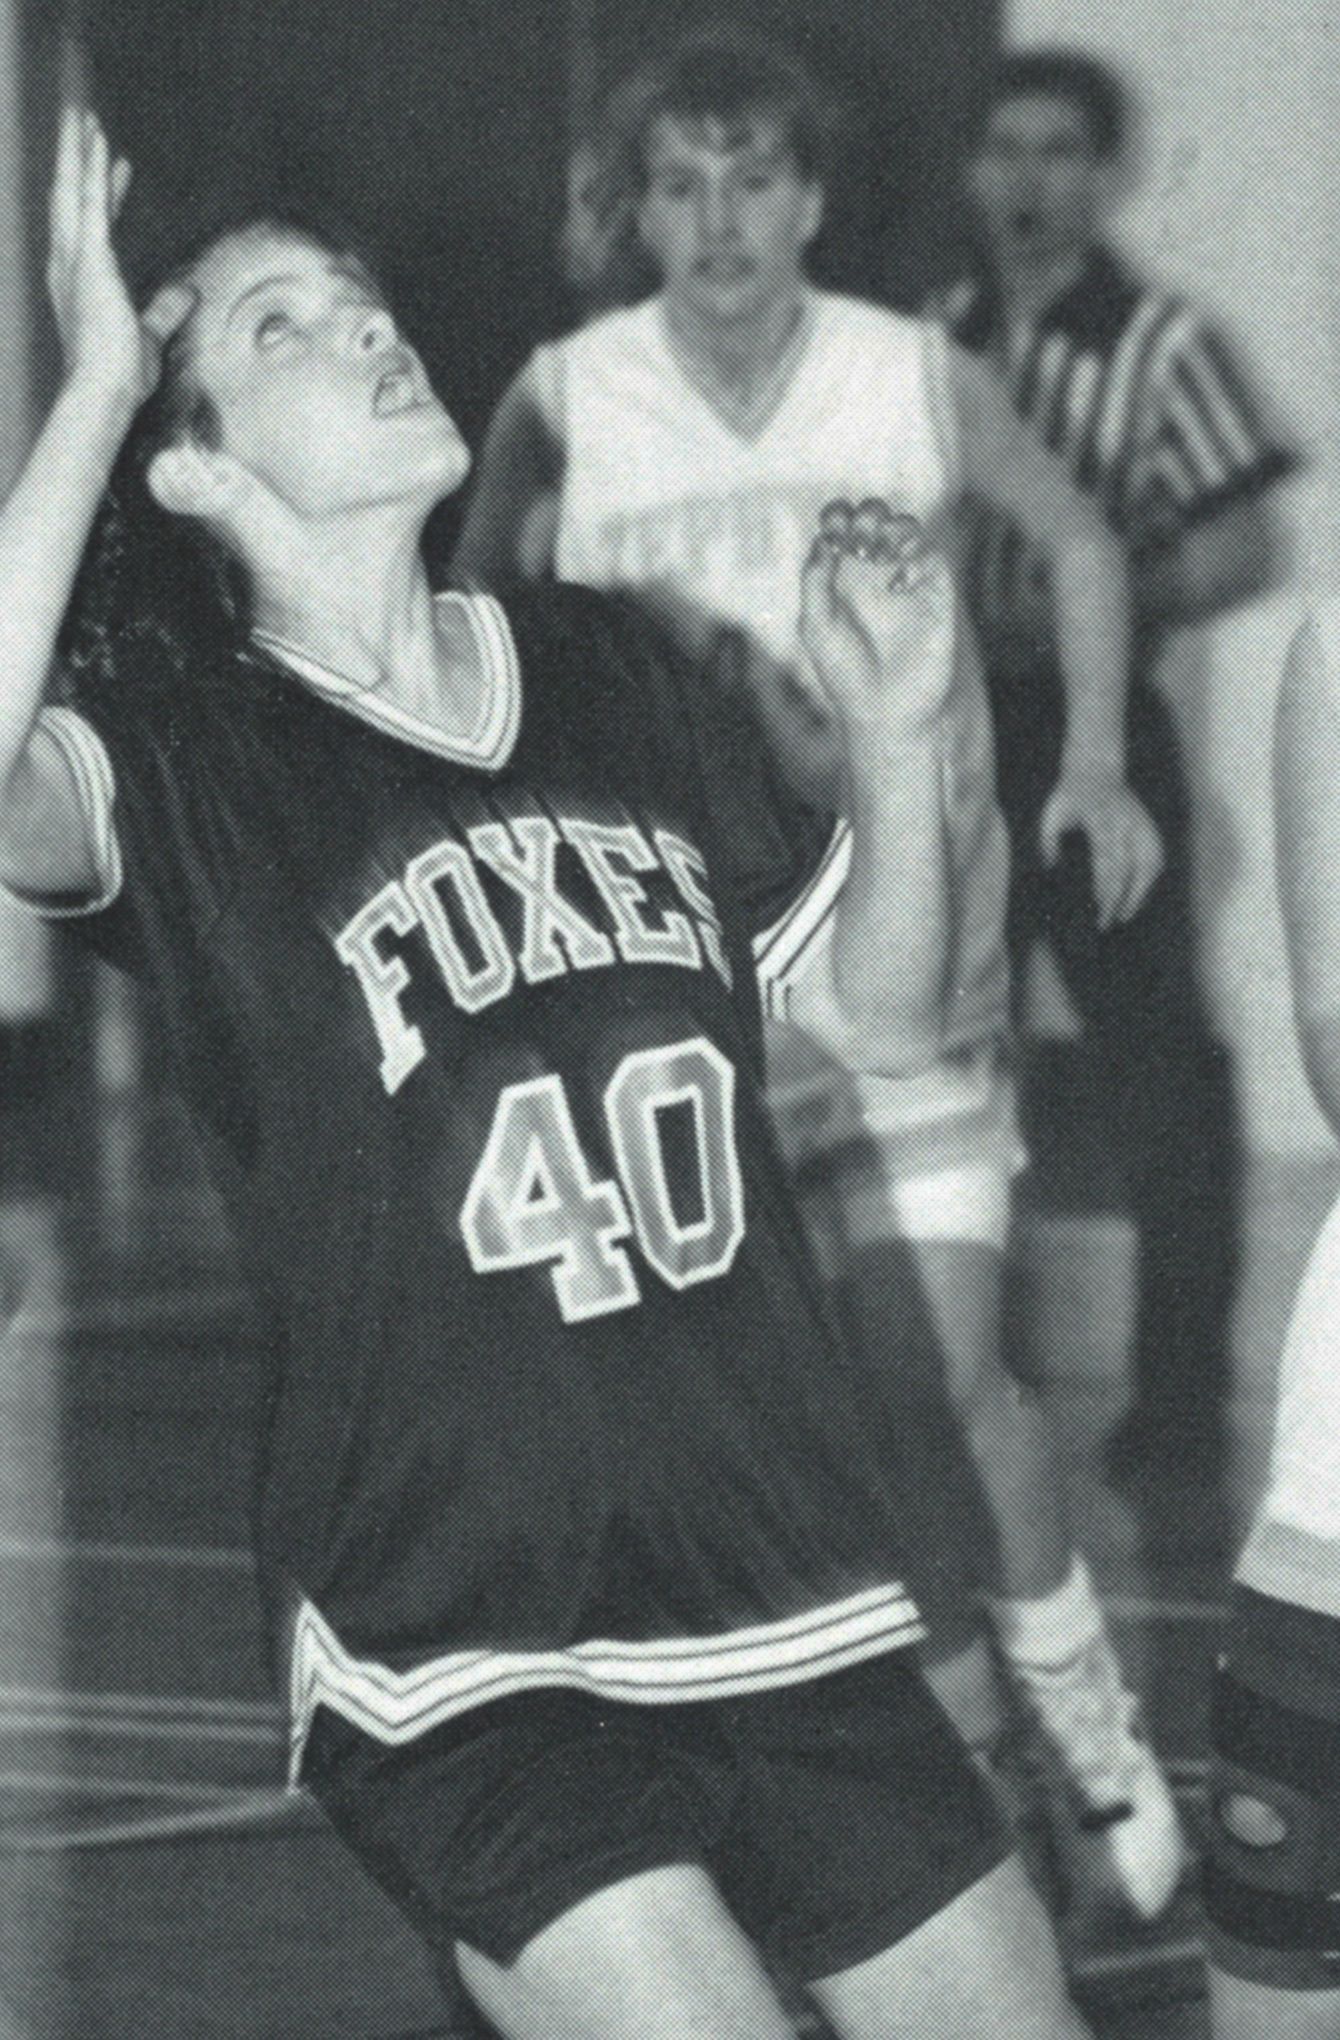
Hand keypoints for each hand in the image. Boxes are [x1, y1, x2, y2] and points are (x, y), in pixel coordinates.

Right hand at [46, 106, 194, 412]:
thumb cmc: (121, 376)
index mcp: (81, 282)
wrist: (103, 391)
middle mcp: (69, 264)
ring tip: (83, 116)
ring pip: (73, 190)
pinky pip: (89, 201)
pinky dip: (91, 169)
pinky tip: (98, 142)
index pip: (93, 227)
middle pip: (71, 198)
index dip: (104, 195)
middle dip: (77, 160)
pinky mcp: (88, 258)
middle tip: (82, 124)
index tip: (116, 169)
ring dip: (79, 152)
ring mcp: (75, 258)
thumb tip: (188, 293)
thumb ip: (165, 311)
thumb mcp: (149, 335)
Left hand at [799, 499, 955, 743]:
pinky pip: (931, 555)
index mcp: (844, 579)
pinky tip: (896, 579)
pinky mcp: (937, 594)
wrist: (887, 709)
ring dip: (891, 527)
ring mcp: (908, 582)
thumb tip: (819, 542)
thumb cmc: (846, 674)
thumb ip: (814, 582)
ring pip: (906, 529)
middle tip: (856, 538)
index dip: (837, 517)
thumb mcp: (816, 627)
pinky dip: (914, 554)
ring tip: (875, 550)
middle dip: (866, 516)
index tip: (832, 528)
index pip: (843, 529)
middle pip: (875, 520)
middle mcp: (876, 575)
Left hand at [1039, 767, 1164, 927]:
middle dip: (1120, 898)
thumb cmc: (1069, 793)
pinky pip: (1156, 855)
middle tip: (1107, 923)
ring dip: (1141, 891)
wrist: (1097, 765)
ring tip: (1126, 914)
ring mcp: (1141, 822)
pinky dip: (1151, 877)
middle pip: (1128, 867)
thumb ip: (1048, 840)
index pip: (1108, 860)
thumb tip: (1050, 867)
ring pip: (1151, 862)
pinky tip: (1139, 895)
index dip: (1106, 887)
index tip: (1099, 908)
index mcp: (1101, 819)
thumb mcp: (1051, 812)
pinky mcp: (1149, 824)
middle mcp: (1125, 821)